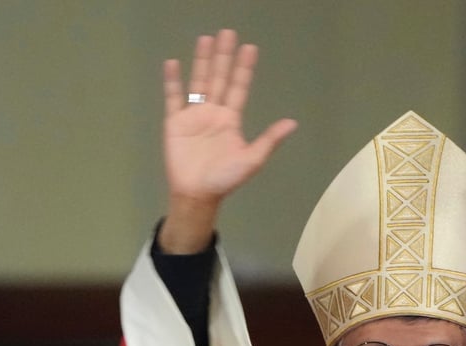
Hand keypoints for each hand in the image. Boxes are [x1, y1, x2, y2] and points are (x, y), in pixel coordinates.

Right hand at [159, 29, 296, 252]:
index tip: (250, 48)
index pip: (239, 88)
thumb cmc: (225, 179)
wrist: (197, 194)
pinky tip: (174, 63)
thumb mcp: (251, 159)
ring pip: (199, 82)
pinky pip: (174, 97)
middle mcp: (213, 112)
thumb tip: (293, 123)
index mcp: (231, 119)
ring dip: (203, 61)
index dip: (244, 68)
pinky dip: (173, 81)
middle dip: (224, 56)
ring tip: (206, 39)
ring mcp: (194, 115)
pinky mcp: (175, 122)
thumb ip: (269, 140)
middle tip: (228, 32)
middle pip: (220, 78)